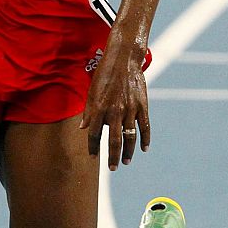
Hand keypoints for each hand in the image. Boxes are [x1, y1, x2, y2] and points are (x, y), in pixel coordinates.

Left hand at [80, 35, 150, 170]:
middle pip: (113, 140)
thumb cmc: (104, 74)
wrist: (124, 59)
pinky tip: (143, 149)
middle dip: (112, 157)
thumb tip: (83, 128)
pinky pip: (145, 127)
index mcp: (99, 108)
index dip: (93, 147)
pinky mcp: (142, 106)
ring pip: (130, 137)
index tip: (93, 157)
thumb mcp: (91, 91)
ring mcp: (130, 109)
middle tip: (113, 168)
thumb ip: (88, 112)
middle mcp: (114, 111)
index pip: (94, 134)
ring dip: (128, 152)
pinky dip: (145, 139)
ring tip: (126, 162)